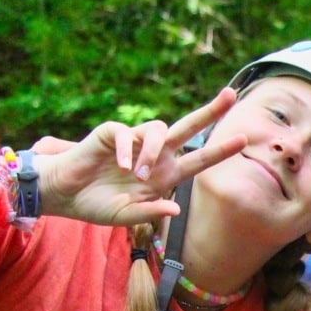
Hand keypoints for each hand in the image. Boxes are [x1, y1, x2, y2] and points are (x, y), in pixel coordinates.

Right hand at [36, 88, 246, 225]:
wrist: (66, 195)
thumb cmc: (98, 205)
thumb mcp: (128, 216)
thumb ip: (151, 212)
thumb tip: (176, 209)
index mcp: (166, 175)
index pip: (200, 160)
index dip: (221, 150)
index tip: (244, 139)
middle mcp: (155, 155)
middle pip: (188, 128)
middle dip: (210, 112)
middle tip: (231, 95)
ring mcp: (135, 142)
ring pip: (160, 130)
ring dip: (154, 151)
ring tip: (138, 175)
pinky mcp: (112, 133)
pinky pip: (126, 134)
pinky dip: (126, 149)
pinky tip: (119, 166)